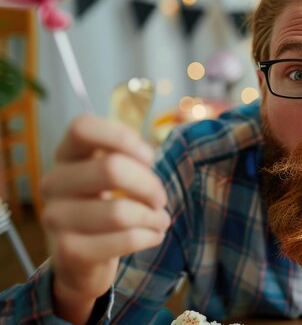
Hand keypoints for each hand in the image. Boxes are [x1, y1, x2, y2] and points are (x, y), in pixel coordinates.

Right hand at [40, 115, 169, 320]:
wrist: (79, 260)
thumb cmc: (103, 206)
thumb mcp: (108, 176)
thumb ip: (125, 157)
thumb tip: (146, 158)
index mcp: (66, 156)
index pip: (82, 128)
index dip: (121, 137)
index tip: (149, 157)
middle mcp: (53, 183)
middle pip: (111, 169)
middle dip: (149, 185)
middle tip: (160, 199)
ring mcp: (55, 218)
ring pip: (120, 211)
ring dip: (153, 217)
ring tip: (161, 220)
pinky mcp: (69, 251)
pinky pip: (125, 239)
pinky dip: (149, 236)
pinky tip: (154, 235)